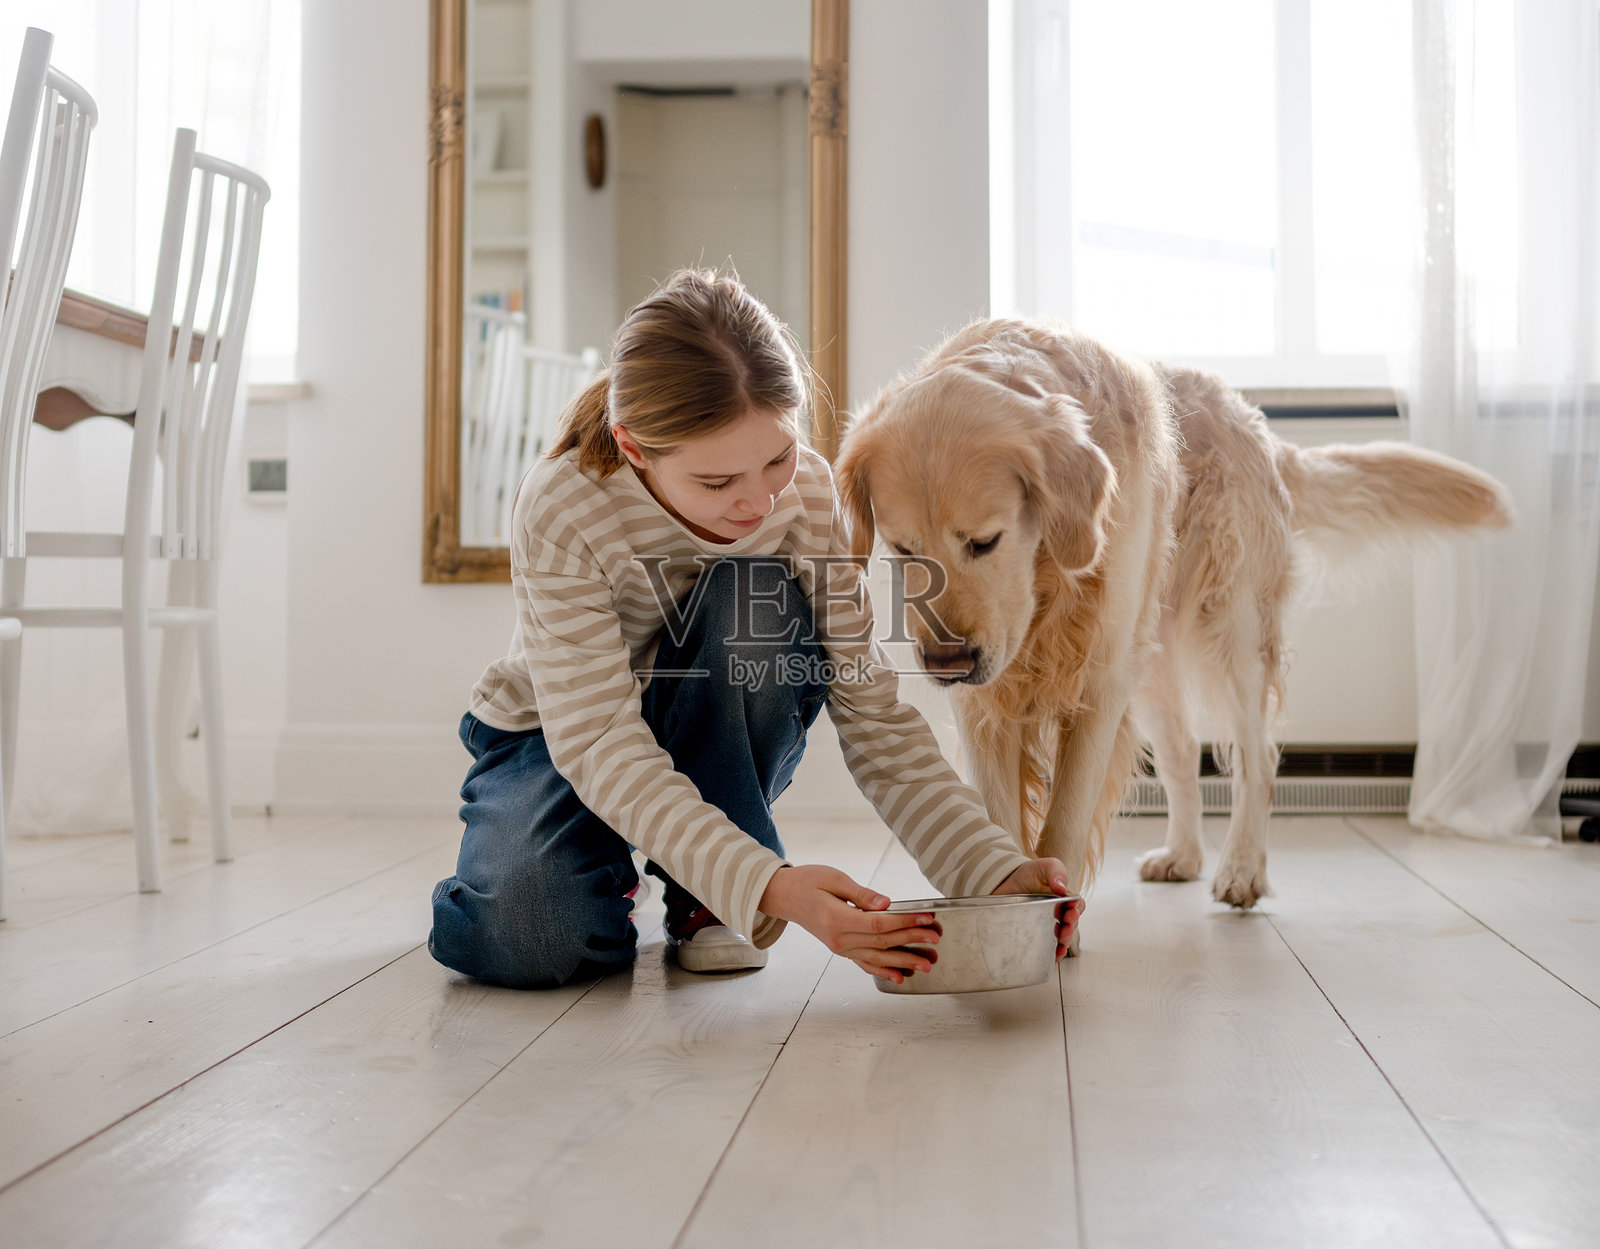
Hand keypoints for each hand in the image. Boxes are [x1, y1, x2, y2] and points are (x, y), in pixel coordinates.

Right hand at [759, 864, 941, 984]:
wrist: (784, 896)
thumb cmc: (808, 882)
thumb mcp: (834, 879)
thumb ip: (862, 895)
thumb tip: (887, 904)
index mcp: (838, 920)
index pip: (880, 924)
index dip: (906, 922)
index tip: (927, 918)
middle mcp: (840, 939)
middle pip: (883, 942)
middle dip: (912, 941)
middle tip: (936, 938)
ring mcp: (840, 948)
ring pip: (877, 957)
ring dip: (904, 962)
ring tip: (927, 963)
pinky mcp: (841, 949)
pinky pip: (865, 963)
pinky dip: (883, 971)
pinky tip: (900, 977)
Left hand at [993, 858, 1084, 959]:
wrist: (1004, 882)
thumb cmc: (1029, 874)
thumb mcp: (1044, 866)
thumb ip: (1056, 872)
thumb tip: (1062, 887)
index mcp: (1064, 897)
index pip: (1076, 906)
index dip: (1077, 910)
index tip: (1072, 911)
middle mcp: (1058, 912)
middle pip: (1070, 924)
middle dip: (1070, 928)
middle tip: (1066, 928)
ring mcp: (1047, 924)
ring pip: (1061, 938)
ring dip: (1064, 942)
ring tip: (1061, 942)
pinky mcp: (1035, 934)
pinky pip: (1047, 947)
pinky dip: (1053, 953)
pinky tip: (1054, 955)